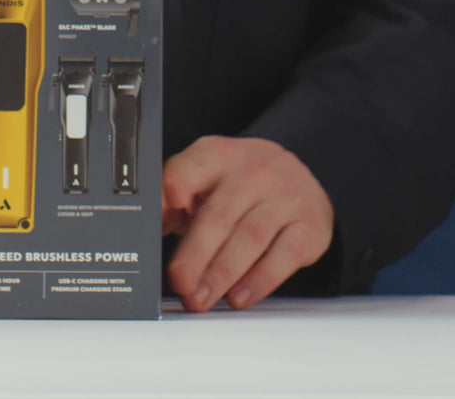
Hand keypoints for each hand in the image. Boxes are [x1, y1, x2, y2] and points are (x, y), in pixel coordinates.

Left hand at [162, 136, 333, 311]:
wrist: (301, 180)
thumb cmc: (241, 185)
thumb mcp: (207, 178)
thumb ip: (175, 201)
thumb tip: (145, 233)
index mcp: (218, 156)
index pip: (193, 166)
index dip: (179, 183)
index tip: (169, 205)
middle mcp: (253, 172)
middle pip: (220, 214)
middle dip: (196, 253)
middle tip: (181, 282)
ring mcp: (284, 197)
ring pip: (250, 238)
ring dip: (222, 273)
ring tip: (202, 297)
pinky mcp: (309, 226)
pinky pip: (283, 255)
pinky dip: (259, 280)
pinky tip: (240, 296)